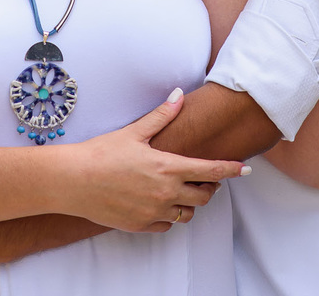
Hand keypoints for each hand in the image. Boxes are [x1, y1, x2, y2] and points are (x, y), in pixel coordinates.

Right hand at [57, 88, 246, 232]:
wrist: (73, 180)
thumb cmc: (101, 152)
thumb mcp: (134, 132)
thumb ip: (162, 115)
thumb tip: (179, 95)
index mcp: (168, 167)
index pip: (211, 170)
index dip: (231, 169)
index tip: (245, 169)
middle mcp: (166, 192)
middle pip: (204, 196)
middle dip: (208, 187)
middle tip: (202, 178)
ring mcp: (154, 211)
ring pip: (188, 213)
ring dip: (190, 203)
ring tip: (180, 191)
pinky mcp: (141, 225)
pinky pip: (167, 225)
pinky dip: (169, 215)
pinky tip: (159, 203)